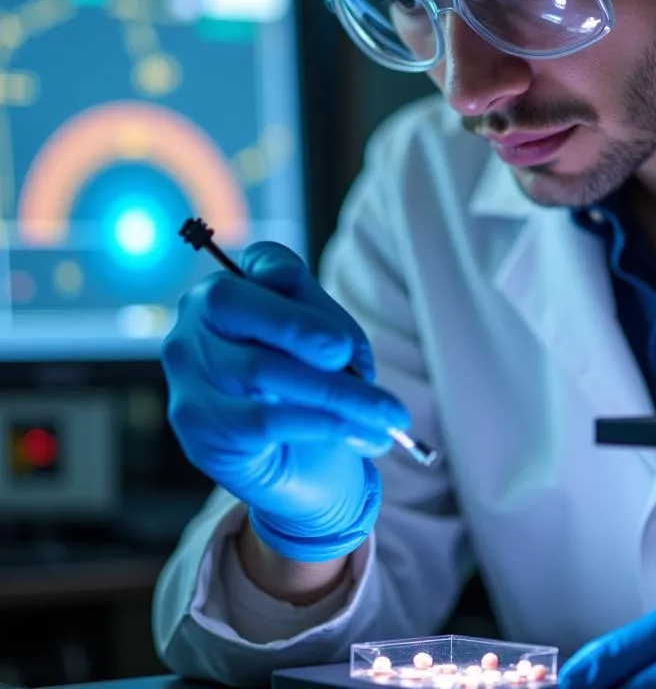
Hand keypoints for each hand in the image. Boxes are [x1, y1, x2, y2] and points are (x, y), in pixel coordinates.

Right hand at [162, 241, 410, 562]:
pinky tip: (361, 436)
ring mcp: (190, 379)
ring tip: (388, 414)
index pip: (259, 262)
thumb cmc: (308, 392)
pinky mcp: (201, 432)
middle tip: (348, 355)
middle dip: (300, 326)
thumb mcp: (322, 348)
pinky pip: (263, 420)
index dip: (285, 271)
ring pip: (260, 368)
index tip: (319, 293)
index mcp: (230, 293)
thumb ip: (330, 329)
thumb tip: (343, 349)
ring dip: (337, 391)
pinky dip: (321, 424)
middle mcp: (195, 327)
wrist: (295, 469)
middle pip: (236, 304)